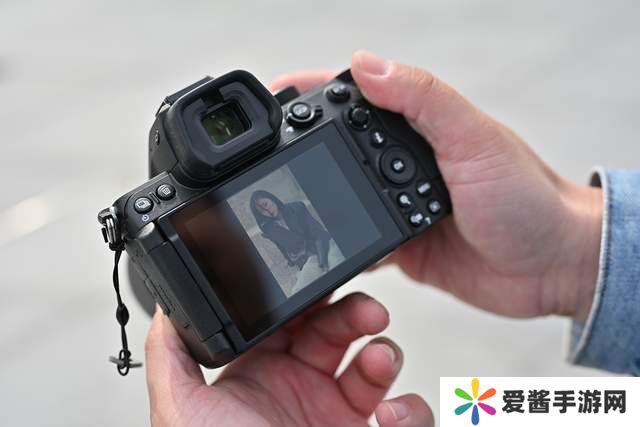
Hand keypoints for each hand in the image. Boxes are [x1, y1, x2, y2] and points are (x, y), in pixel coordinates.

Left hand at [145, 294, 432, 426]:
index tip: (321, 282)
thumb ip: (173, 358)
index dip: (307, 299)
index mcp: (257, 376)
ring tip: (380, 358)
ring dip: (385, 352)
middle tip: (368, 312)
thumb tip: (167, 309)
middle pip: (335, 329)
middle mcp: (297, 389)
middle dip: (354, 313)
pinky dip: (412, 408)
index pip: (287, 321)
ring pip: (374, 361)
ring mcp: (334, 413)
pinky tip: (392, 414)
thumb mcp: (186, 413)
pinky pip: (407, 413)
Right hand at [270, 51, 602, 321]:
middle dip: (303, 146)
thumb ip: (423, 99)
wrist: (550, 267)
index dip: (316, 92)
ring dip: (317, 196)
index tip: (277, 93)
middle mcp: (405, 160)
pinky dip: (336, 239)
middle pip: (340, 146)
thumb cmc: (526, 198)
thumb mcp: (474, 139)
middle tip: (265, 153)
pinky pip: (356, 237)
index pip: (359, 97)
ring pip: (342, 192)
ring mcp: (398, 202)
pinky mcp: (399, 241)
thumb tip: (365, 63)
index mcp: (421, 125)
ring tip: (281, 198)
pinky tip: (316, 241)